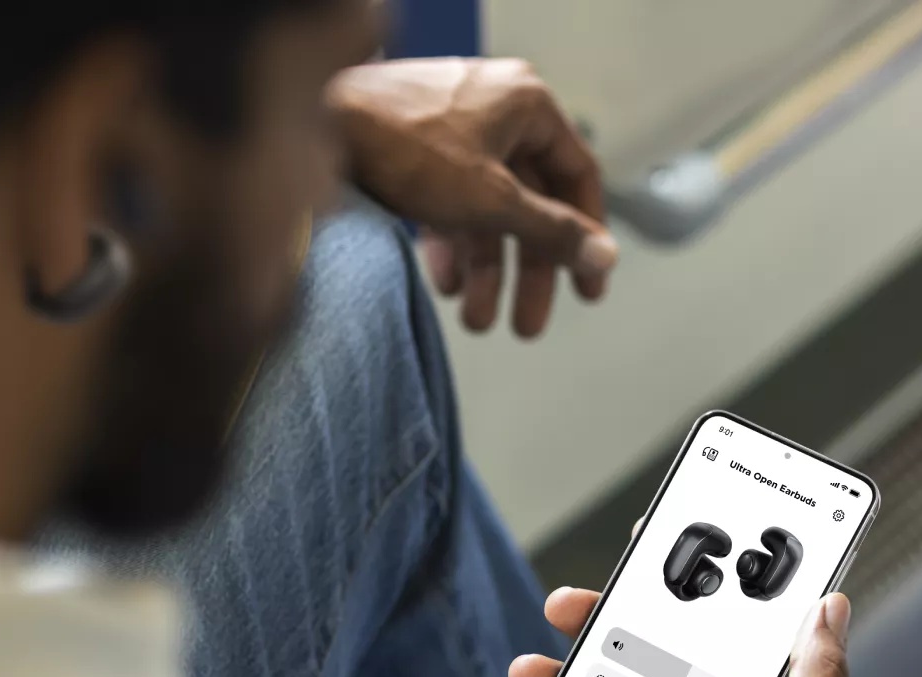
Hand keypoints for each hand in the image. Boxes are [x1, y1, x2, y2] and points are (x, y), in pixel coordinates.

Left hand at [327, 58, 617, 337]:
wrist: (316, 126)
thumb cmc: (402, 146)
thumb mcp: (492, 201)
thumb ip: (552, 231)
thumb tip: (604, 256)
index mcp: (527, 105)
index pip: (577, 177)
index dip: (586, 237)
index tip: (588, 288)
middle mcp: (495, 112)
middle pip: (531, 204)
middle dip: (526, 273)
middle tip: (528, 325)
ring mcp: (454, 132)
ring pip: (488, 212)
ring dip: (485, 272)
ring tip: (475, 322)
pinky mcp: (417, 153)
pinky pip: (451, 206)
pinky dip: (452, 247)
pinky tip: (445, 288)